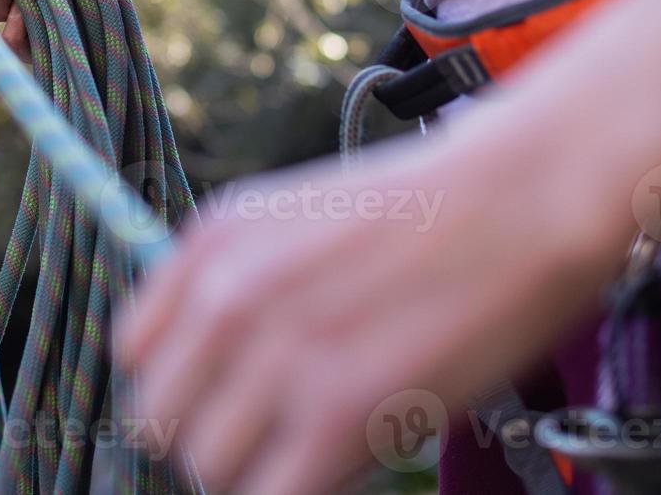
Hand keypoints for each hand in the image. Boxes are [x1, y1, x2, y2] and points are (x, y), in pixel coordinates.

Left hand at [115, 122, 631, 493]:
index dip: (185, 388)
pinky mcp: (337, 412)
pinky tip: (353, 460)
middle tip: (282, 437)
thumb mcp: (301, 218)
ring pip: (211, 471)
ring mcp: (277, 353)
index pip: (135, 353)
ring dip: (261, 474)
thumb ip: (242, 286)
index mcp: (211, 240)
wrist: (526, 195)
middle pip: (160, 423)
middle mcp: (227, 293)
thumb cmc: (434, 211)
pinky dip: (305, 492)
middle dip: (217, 440)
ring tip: (325, 447)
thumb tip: (215, 375)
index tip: (229, 401)